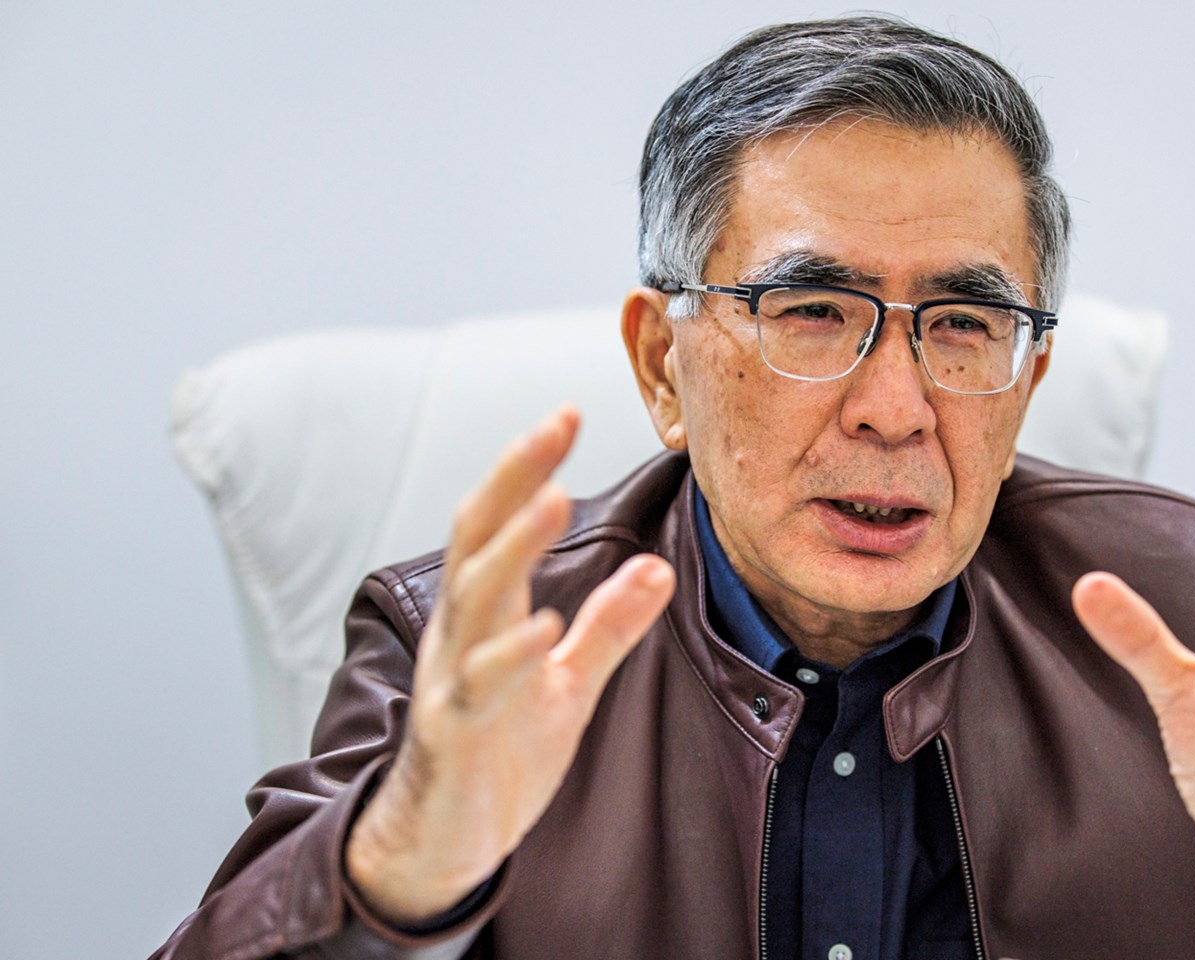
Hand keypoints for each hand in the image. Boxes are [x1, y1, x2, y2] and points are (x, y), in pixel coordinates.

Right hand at [345, 408, 676, 923]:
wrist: (446, 840)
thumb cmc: (501, 748)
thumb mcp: (567, 682)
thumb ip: (608, 626)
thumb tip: (658, 569)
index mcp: (487, 611)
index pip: (501, 520)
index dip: (529, 467)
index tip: (566, 413)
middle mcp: (462, 631)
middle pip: (477, 536)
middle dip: (515, 477)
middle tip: (555, 425)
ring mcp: (454, 677)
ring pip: (476, 598)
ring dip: (514, 547)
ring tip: (554, 499)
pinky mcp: (456, 729)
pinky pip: (481, 684)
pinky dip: (510, 652)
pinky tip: (542, 626)